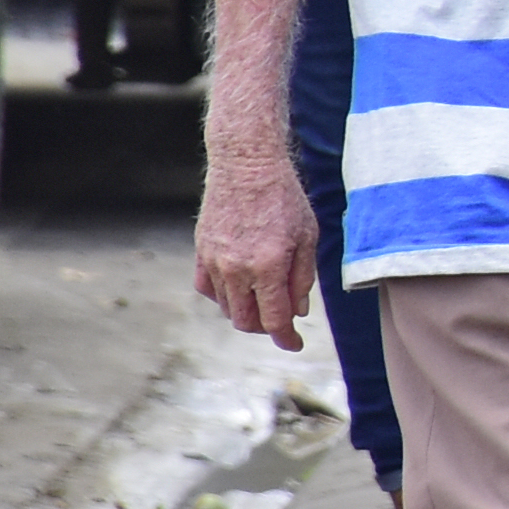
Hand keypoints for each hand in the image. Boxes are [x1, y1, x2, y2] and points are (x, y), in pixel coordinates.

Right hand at [192, 153, 318, 349]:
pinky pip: (207, 289)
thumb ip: (302, 278)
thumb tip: (298, 311)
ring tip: (265, 300)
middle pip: (247, 322)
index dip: (287, 338)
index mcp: (268, 266)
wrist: (247, 165)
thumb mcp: (308, 237)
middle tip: (282, 319)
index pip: (275, 320)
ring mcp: (215, 262)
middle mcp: (238, 269)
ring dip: (247, 312)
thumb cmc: (283, 197)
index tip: (295, 344)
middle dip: (267, 327)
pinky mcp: (201, 252)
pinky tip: (239, 289)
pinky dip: (224, 297)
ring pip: (227, 308)